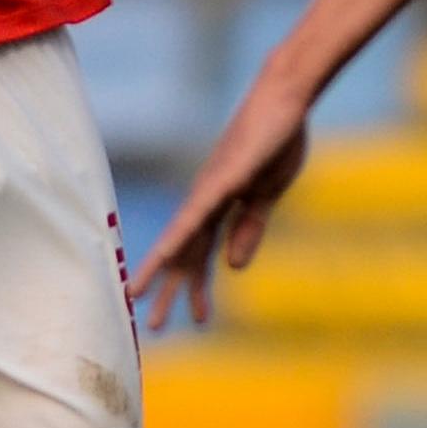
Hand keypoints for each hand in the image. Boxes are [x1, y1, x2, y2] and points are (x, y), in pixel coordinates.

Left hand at [130, 79, 311, 331]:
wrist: (285, 98)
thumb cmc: (277, 141)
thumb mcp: (267, 196)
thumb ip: (249, 228)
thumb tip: (232, 268)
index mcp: (220, 205)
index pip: (200, 252)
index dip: (193, 284)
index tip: (187, 317)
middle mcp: (207, 199)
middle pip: (184, 252)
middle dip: (170, 290)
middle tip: (152, 329)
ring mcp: (212, 186)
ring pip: (181, 237)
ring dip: (162, 271)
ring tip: (141, 303)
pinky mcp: (225, 175)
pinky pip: (199, 211)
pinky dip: (182, 234)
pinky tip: (169, 255)